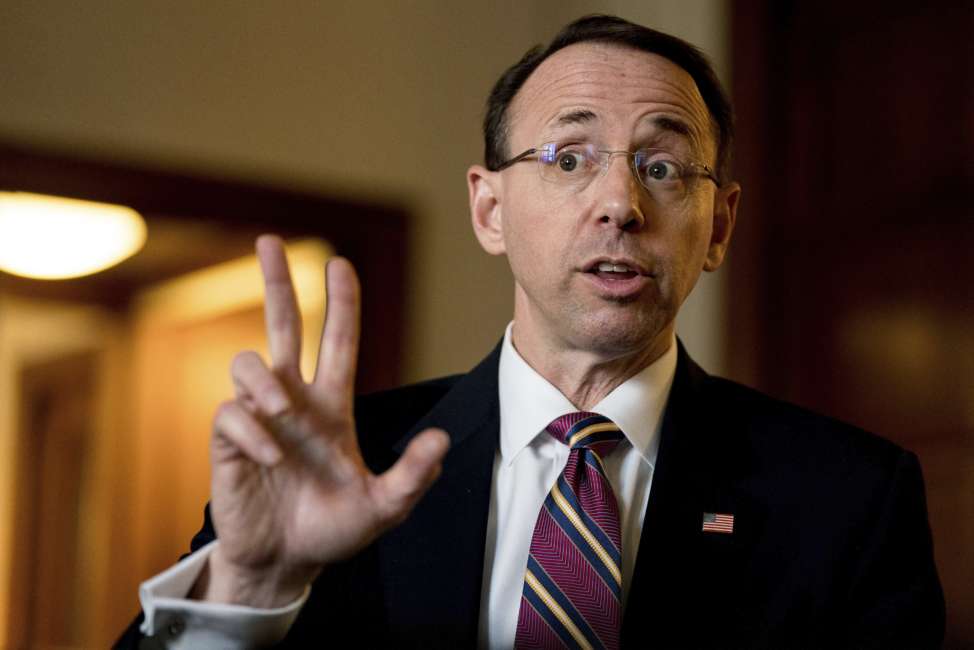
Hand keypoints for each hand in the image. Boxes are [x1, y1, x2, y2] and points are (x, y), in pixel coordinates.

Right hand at [195, 235, 449, 607]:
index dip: (340, 303)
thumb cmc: (333, 530)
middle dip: (276, 283)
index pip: (338, 341)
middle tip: (268, 241)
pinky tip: (270, 458)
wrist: (286, 563)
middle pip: (283, 326)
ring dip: (266, 381)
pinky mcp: (229, 442)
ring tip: (284, 412)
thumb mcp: (384, 507)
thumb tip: (441, 441)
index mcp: (332, 406)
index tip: (340, 263)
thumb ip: (413, 477)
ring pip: (248, 363)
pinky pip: (231, 414)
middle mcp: (294, 401)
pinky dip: (253, 430)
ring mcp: (260, 418)